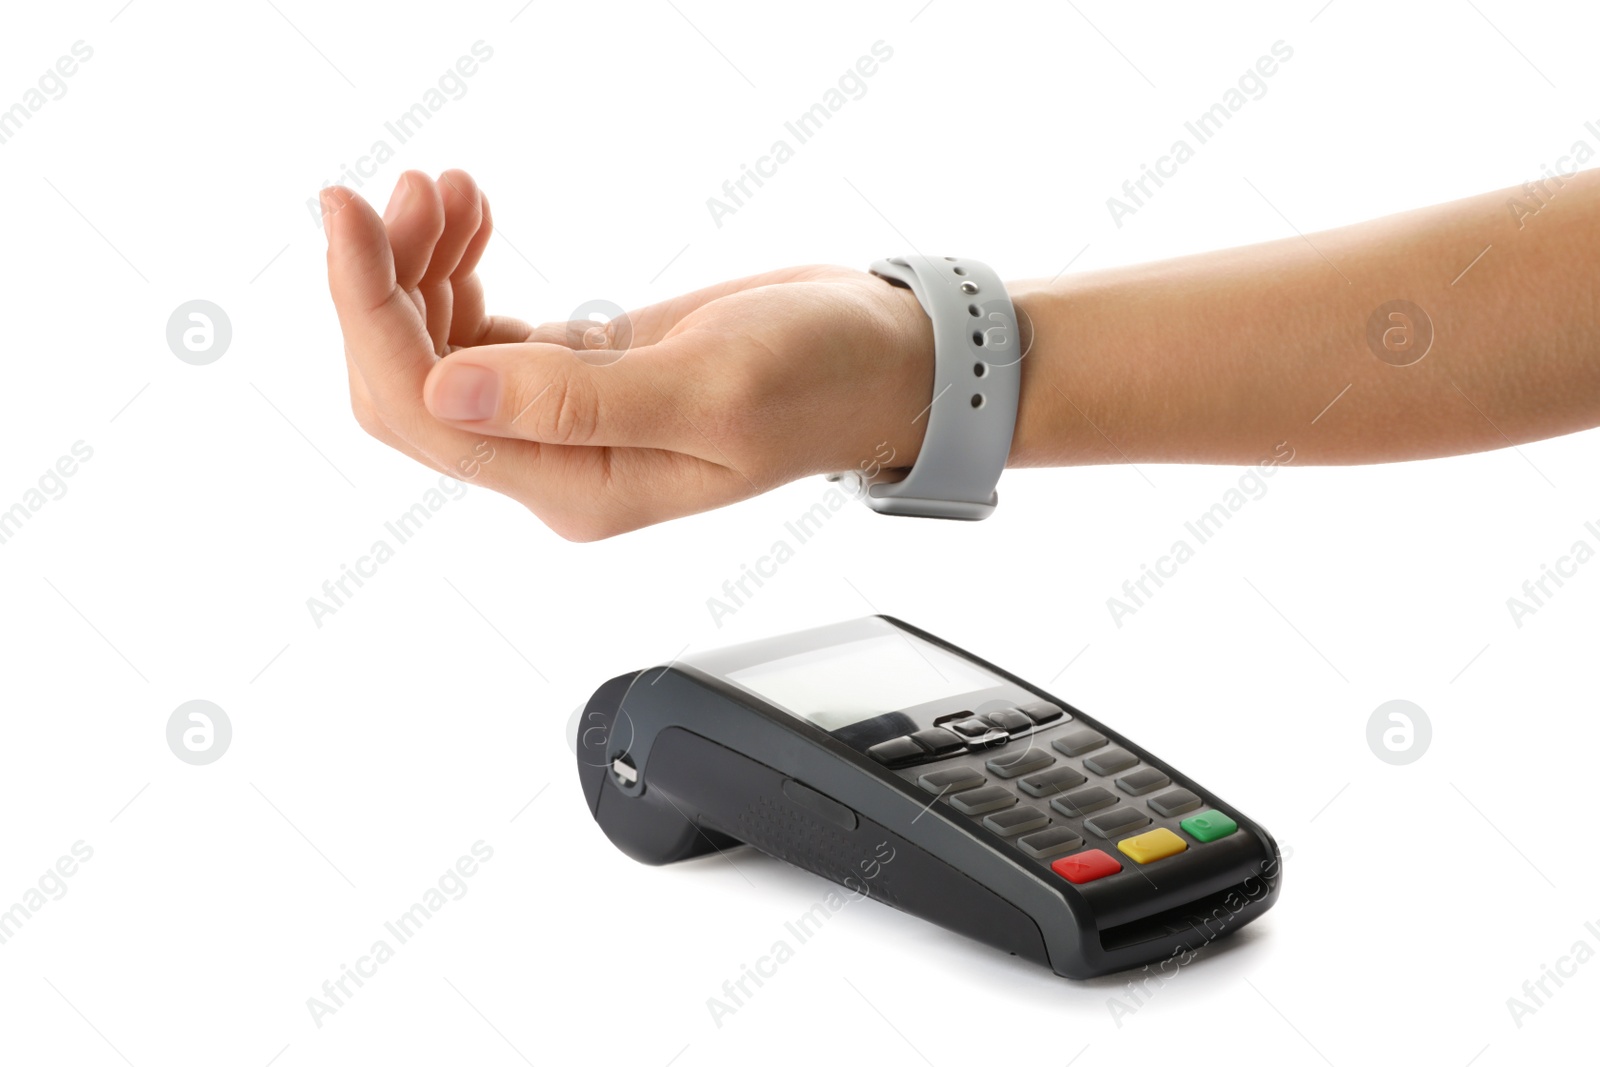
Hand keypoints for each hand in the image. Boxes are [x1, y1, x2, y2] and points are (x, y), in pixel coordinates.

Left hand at [323, 170, 933, 539]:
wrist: (881, 359)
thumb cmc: (825, 378)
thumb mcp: (712, 387)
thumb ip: (579, 401)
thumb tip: (454, 389)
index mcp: (577, 485)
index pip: (425, 410)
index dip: (367, 310)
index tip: (350, 213)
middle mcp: (556, 462)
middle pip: (409, 383)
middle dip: (382, 284)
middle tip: (405, 190)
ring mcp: (560, 418)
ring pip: (434, 349)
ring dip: (418, 264)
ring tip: (449, 188)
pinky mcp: (576, 370)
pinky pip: (477, 327)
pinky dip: (455, 265)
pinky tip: (474, 213)